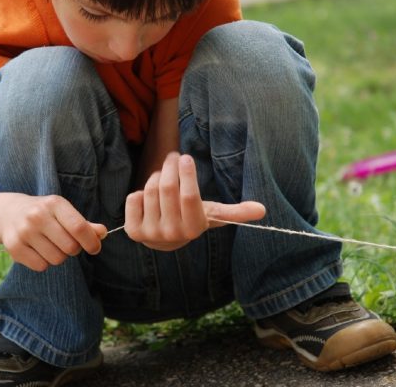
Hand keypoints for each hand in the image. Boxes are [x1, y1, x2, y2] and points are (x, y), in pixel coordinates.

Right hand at [0, 194, 106, 270]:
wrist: (9, 213)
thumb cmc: (45, 214)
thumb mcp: (64, 212)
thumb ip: (85, 224)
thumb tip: (103, 233)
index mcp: (54, 204)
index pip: (79, 228)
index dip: (91, 242)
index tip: (94, 248)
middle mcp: (37, 216)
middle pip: (70, 247)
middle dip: (74, 249)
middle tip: (67, 243)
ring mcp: (24, 232)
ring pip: (56, 259)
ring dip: (59, 256)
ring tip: (51, 245)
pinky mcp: (14, 248)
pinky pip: (41, 266)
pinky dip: (44, 262)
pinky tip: (38, 250)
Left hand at [124, 152, 265, 250]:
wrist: (164, 239)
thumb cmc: (192, 217)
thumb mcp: (212, 214)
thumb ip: (235, 211)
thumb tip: (262, 210)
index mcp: (194, 229)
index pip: (189, 197)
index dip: (187, 174)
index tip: (187, 158)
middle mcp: (172, 235)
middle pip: (167, 188)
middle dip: (170, 167)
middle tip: (174, 157)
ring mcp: (151, 234)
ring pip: (150, 190)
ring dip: (156, 176)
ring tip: (163, 176)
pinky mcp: (133, 231)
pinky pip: (134, 198)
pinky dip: (141, 191)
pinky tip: (149, 196)